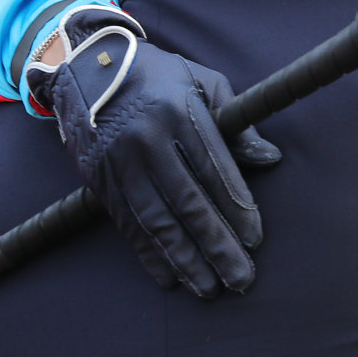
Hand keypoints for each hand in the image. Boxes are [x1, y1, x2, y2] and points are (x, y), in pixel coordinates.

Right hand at [27, 6, 280, 297]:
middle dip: (217, 245)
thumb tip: (270, 159)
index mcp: (178, 111)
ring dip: (186, 260)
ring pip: (157, 221)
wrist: (87, 67)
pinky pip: (128, 225)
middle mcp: (146, 139)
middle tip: (241, 278)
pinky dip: (150, 255)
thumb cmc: (159, 76)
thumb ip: (237, 123)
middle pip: (188, 202)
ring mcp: (119, 162)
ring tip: (210, 289)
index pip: (213, 167)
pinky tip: (171, 278)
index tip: (255, 239)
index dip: (236, 206)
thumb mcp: (203, 82)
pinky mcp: (100, 180)